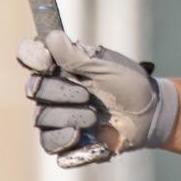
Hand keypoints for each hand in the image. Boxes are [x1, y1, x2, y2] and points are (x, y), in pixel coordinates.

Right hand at [17, 30, 178, 167]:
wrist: (149, 115)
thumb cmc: (128, 84)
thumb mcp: (106, 66)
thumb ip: (77, 56)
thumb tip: (52, 36)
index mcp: (61, 67)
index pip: (31, 57)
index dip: (33, 57)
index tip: (47, 62)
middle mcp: (53, 91)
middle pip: (34, 90)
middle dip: (60, 92)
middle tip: (86, 95)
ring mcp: (56, 117)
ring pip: (42, 119)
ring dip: (70, 117)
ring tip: (95, 117)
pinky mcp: (65, 142)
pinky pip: (51, 144)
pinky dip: (66, 140)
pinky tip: (83, 136)